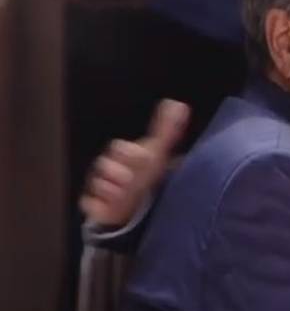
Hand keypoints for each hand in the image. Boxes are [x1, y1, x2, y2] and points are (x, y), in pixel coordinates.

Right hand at [79, 99, 189, 226]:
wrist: (135, 202)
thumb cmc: (146, 174)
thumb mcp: (158, 152)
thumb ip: (167, 130)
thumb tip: (178, 105)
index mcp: (122, 155)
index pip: (119, 148)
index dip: (131, 153)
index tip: (145, 157)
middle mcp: (107, 169)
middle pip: (105, 165)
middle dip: (120, 171)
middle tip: (132, 178)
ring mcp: (99, 186)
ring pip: (99, 184)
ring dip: (114, 189)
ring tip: (126, 193)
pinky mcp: (93, 205)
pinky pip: (89, 203)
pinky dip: (102, 204)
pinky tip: (113, 205)